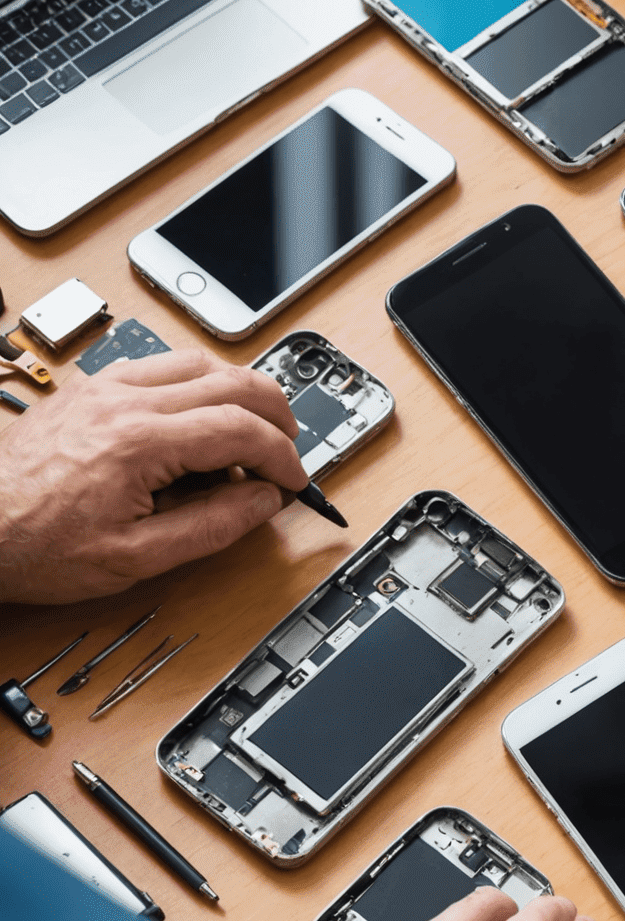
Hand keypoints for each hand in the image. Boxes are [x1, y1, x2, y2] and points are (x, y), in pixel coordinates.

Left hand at [0, 350, 306, 603]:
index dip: (282, 456)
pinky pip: (159, 365)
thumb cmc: (34, 545)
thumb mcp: (135, 558)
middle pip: (230, 380)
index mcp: (138, 442)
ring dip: (238, 391)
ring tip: (251, 431)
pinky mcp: (88, 389)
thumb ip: (212, 526)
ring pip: (197, 362)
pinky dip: (196, 384)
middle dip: (275, 413)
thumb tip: (262, 501)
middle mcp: (122, 401)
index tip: (293, 482)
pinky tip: (198, 418)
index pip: (240, 429)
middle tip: (289, 448)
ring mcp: (103, 388)